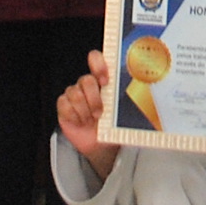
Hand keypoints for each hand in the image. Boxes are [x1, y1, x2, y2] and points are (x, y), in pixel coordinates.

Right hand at [55, 50, 121, 180]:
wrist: (99, 145)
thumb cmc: (112, 126)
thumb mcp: (121, 113)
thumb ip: (125, 102)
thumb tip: (142, 97)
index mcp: (102, 80)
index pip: (95, 59)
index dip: (98, 64)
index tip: (105, 80)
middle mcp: (87, 84)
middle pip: (85, 80)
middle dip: (93, 99)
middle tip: (100, 113)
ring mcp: (74, 93)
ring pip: (74, 93)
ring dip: (84, 111)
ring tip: (90, 120)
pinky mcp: (64, 105)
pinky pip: (64, 104)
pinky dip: (74, 116)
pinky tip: (80, 122)